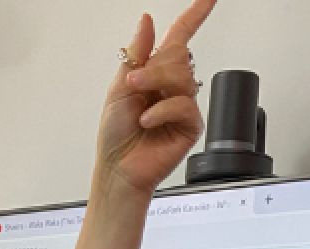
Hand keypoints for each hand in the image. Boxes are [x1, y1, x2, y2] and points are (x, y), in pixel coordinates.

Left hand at [96, 0, 216, 195]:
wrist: (118, 170)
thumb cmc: (115, 137)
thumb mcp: (119, 88)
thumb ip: (136, 54)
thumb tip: (146, 22)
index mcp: (155, 76)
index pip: (179, 39)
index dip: (194, 17)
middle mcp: (171, 89)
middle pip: (179, 57)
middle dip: (155, 68)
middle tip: (134, 84)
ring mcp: (182, 107)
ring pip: (183, 78)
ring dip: (156, 86)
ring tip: (138, 106)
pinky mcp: (190, 127)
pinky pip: (185, 105)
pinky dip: (163, 111)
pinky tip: (148, 121)